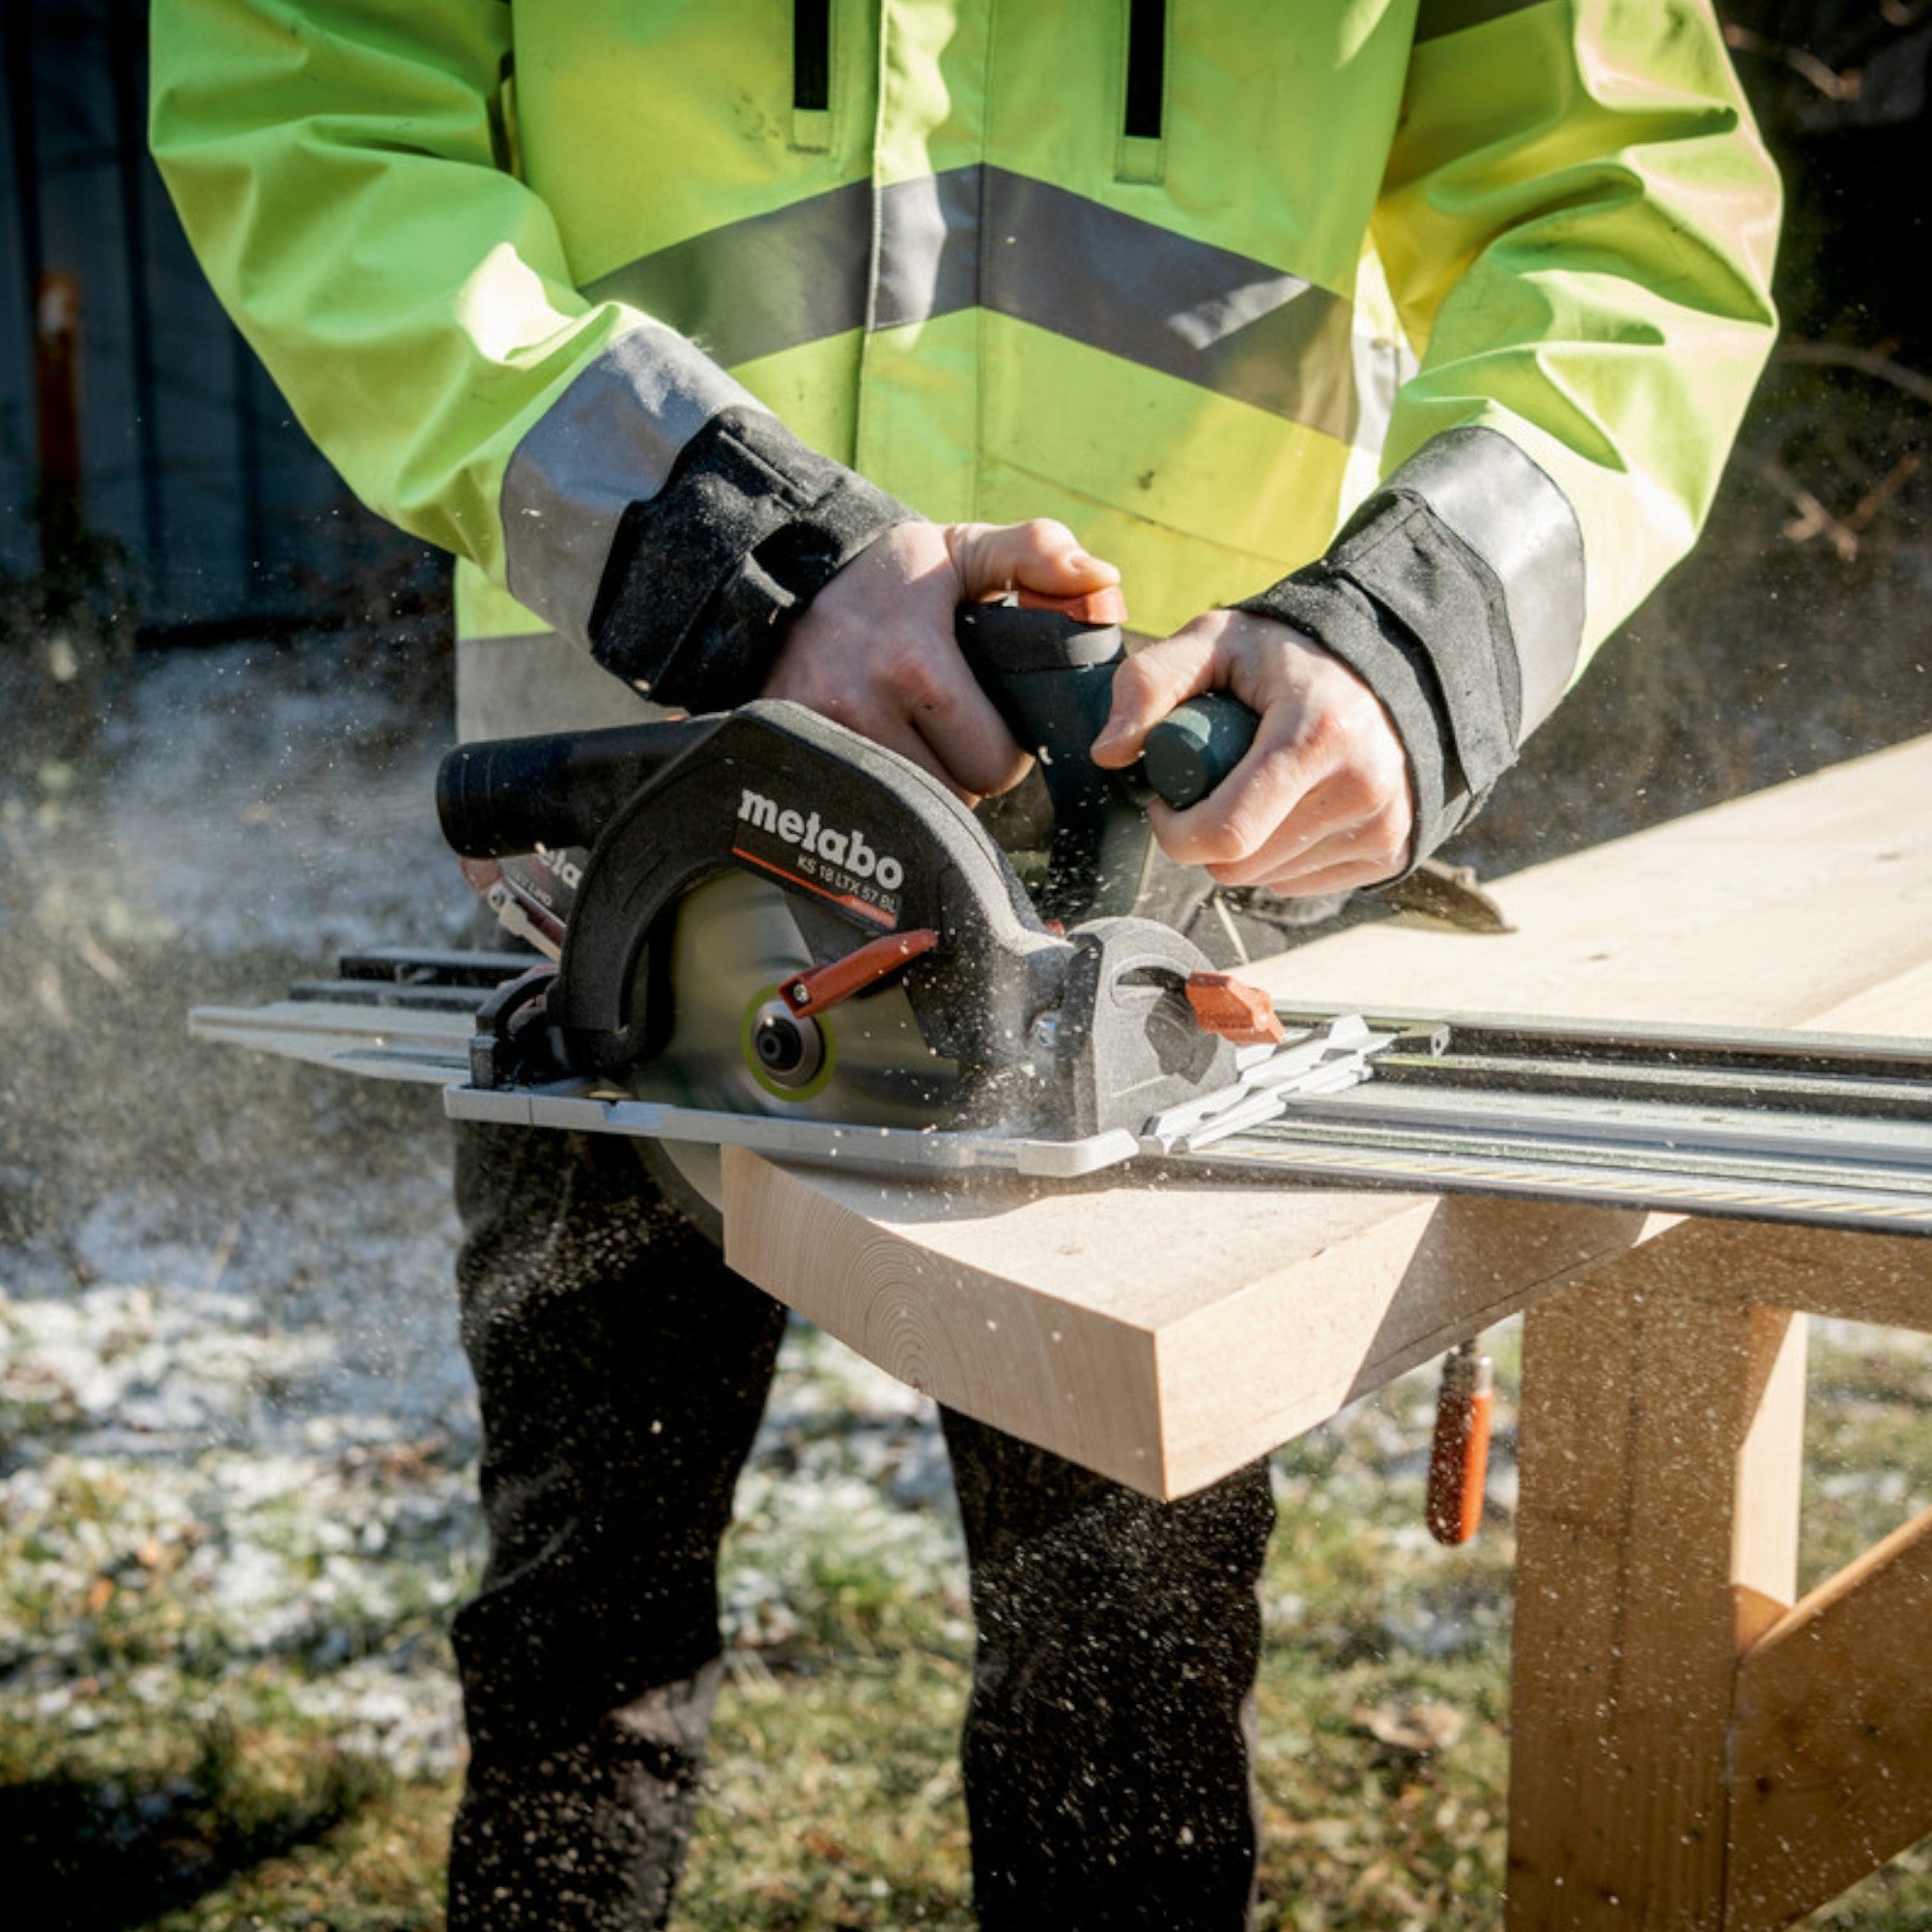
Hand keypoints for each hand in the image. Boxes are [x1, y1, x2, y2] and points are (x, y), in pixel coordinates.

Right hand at [763, 519, 1120, 800]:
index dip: (1006, 754)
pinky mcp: (791, 751)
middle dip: (967, 775)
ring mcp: (822, 735)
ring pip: (909, 811)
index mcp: (916, 660)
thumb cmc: (893, 572)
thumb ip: (1038, 553)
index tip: (995, 727)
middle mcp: (863, 704)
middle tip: (957, 738)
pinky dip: (881, 795)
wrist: (786, 573)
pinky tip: (884, 759)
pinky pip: (860, 809)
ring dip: (925, 789)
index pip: (992, 764)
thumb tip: (1101, 580)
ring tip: (920, 745)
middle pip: (952, 797)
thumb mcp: (965, 549)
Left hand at [1090, 608, 1413, 894]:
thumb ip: (1151, 683)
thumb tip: (1109, 752)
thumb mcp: (1216, 640)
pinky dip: (1279, 855)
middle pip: (1240, 866)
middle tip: (1212, 785)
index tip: (1165, 800)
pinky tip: (1290, 806)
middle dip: (1204, 837)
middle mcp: (1362, 787)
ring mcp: (1384, 824)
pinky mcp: (1392, 850)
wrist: (1388, 663)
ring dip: (1242, 848)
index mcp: (1317, 735)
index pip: (1226, 834)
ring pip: (1266, 880)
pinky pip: (1301, 884)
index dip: (1175, 831)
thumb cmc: (1289, 655)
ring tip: (1257, 786)